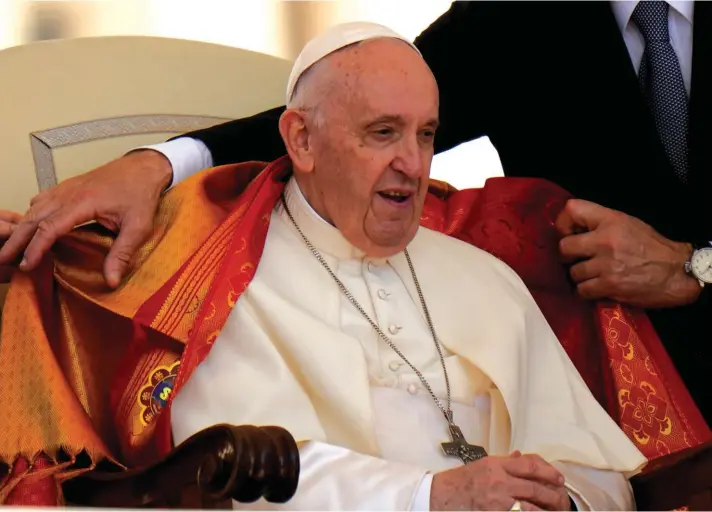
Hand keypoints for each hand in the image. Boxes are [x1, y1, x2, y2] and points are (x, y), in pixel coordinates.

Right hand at [0, 150, 172, 287]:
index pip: (49, 227)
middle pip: (32, 217)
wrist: (144, 168)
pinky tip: (31, 227)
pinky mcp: (68, 187)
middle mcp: (68, 193)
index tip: (26, 265)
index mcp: (82, 202)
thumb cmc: (141, 194)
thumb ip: (122, 254)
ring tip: (13, 247)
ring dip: (21, 227)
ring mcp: (66, 188)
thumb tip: (111, 281)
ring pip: (34, 208)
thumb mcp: (138, 227)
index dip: (35, 248)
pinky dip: (31, 214)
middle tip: (4, 258)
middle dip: (16, 239)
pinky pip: (42, 200)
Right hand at [430, 451, 569, 510]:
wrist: (444, 495)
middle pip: (534, 488)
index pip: (529, 465)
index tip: (559, 478)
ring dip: (546, 511)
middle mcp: (499, 482)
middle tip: (562, 499)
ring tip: (556, 511)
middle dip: (553, 495)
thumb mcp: (484, 464)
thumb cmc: (463, 479)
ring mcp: (497, 501)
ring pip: (530, 508)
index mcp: (497, 465)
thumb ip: (505, 461)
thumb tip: (523, 457)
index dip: (548, 471)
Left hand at [555, 199, 698, 307]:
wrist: (678, 273)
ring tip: (592, 276)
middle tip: (577, 260)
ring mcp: (606, 264)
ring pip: (572, 272)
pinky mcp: (609, 285)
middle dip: (568, 256)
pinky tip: (596, 288)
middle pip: (564, 247)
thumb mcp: (628, 224)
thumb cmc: (653, 248)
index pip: (572, 209)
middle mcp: (605, 240)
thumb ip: (600, 224)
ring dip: (579, 277)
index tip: (568, 234)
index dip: (563, 223)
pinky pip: (581, 290)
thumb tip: (572, 230)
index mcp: (610, 220)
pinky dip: (586, 292)